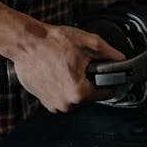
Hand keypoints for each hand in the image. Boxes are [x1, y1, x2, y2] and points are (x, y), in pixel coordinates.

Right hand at [0, 1, 124, 112]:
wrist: (25, 42)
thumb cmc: (52, 43)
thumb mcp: (88, 43)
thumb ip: (110, 53)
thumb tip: (121, 60)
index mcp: (79, 92)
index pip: (107, 93)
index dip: (107, 80)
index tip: (101, 71)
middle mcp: (65, 103)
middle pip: (89, 95)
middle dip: (88, 81)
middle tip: (79, 64)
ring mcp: (52, 104)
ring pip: (74, 97)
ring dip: (74, 84)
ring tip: (66, 67)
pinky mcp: (43, 101)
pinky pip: (60, 96)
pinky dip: (60, 86)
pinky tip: (57, 72)